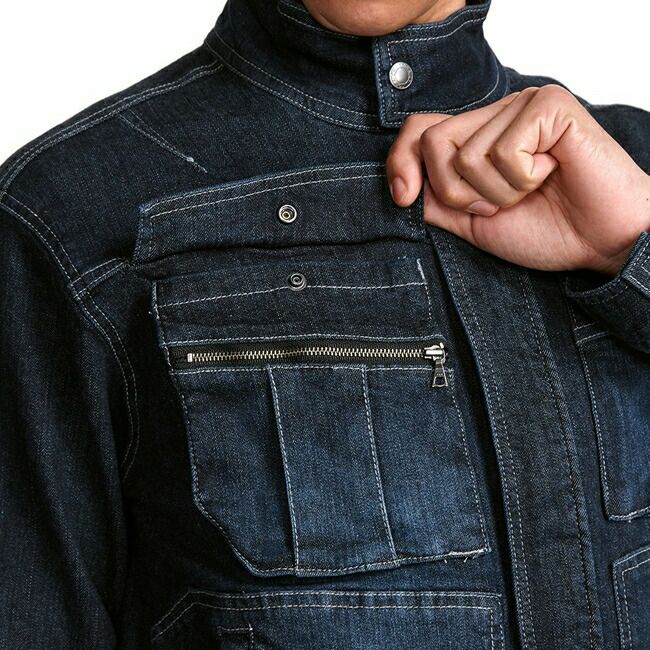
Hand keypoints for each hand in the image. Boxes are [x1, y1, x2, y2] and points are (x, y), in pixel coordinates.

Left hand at [387, 86, 649, 274]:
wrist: (600, 243)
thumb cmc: (545, 230)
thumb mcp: (472, 222)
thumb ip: (436, 201)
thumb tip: (400, 185)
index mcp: (477, 136)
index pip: (419, 130)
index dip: (400, 163)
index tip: (404, 197)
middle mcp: (496, 114)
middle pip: (434, 143)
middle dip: (458, 193)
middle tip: (497, 205)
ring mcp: (523, 105)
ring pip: (469, 154)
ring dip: (497, 193)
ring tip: (530, 191)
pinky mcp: (550, 105)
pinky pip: (505, 150)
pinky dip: (522, 179)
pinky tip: (549, 173)